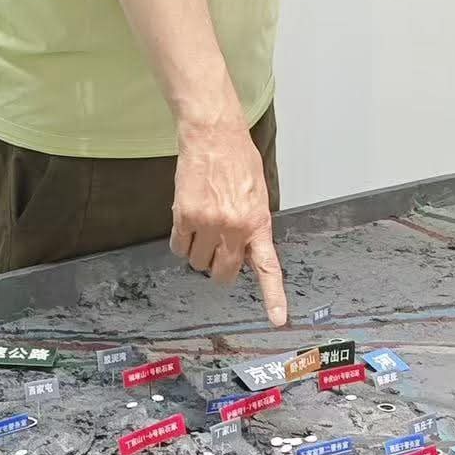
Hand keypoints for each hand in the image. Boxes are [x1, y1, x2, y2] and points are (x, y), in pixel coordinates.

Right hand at [170, 117, 287, 326]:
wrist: (213, 135)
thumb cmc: (238, 159)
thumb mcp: (258, 194)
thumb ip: (253, 224)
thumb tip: (246, 249)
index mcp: (258, 223)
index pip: (268, 268)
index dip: (273, 297)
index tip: (277, 319)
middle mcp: (234, 228)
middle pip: (222, 273)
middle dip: (218, 267)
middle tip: (217, 251)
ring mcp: (208, 224)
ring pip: (197, 262)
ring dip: (198, 252)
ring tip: (201, 227)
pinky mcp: (184, 216)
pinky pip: (178, 247)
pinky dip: (180, 242)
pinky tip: (186, 223)